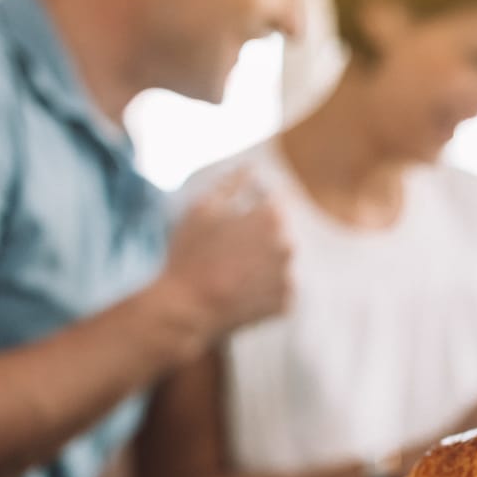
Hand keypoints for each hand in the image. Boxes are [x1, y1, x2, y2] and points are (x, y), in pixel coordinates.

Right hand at [160, 170, 291, 336]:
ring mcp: (289, 277)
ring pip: (276, 263)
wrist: (187, 309)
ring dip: (259, 265)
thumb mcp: (203, 209)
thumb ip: (232, 183)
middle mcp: (288, 246)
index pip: (273, 202)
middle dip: (255, 239)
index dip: (251, 208)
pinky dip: (260, 291)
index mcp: (272, 217)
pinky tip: (236, 293)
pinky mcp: (286, 304)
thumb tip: (251, 167)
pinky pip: (276, 290)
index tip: (232, 222)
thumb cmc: (190, 254)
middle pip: (276, 234)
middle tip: (225, 253)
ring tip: (229, 275)